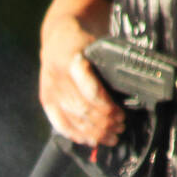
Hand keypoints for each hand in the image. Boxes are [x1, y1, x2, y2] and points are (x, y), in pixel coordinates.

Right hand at [39, 21, 124, 146]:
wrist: (60, 36)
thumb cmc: (85, 41)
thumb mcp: (98, 46)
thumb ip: (108, 68)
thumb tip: (129, 94)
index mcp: (72, 59)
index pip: (91, 91)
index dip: (107, 107)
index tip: (121, 114)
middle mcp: (58, 76)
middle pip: (84, 110)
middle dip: (105, 123)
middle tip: (120, 127)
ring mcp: (50, 90)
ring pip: (75, 121)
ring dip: (95, 133)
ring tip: (111, 137)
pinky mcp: (46, 101)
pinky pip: (62, 125)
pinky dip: (78, 136)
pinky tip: (92, 141)